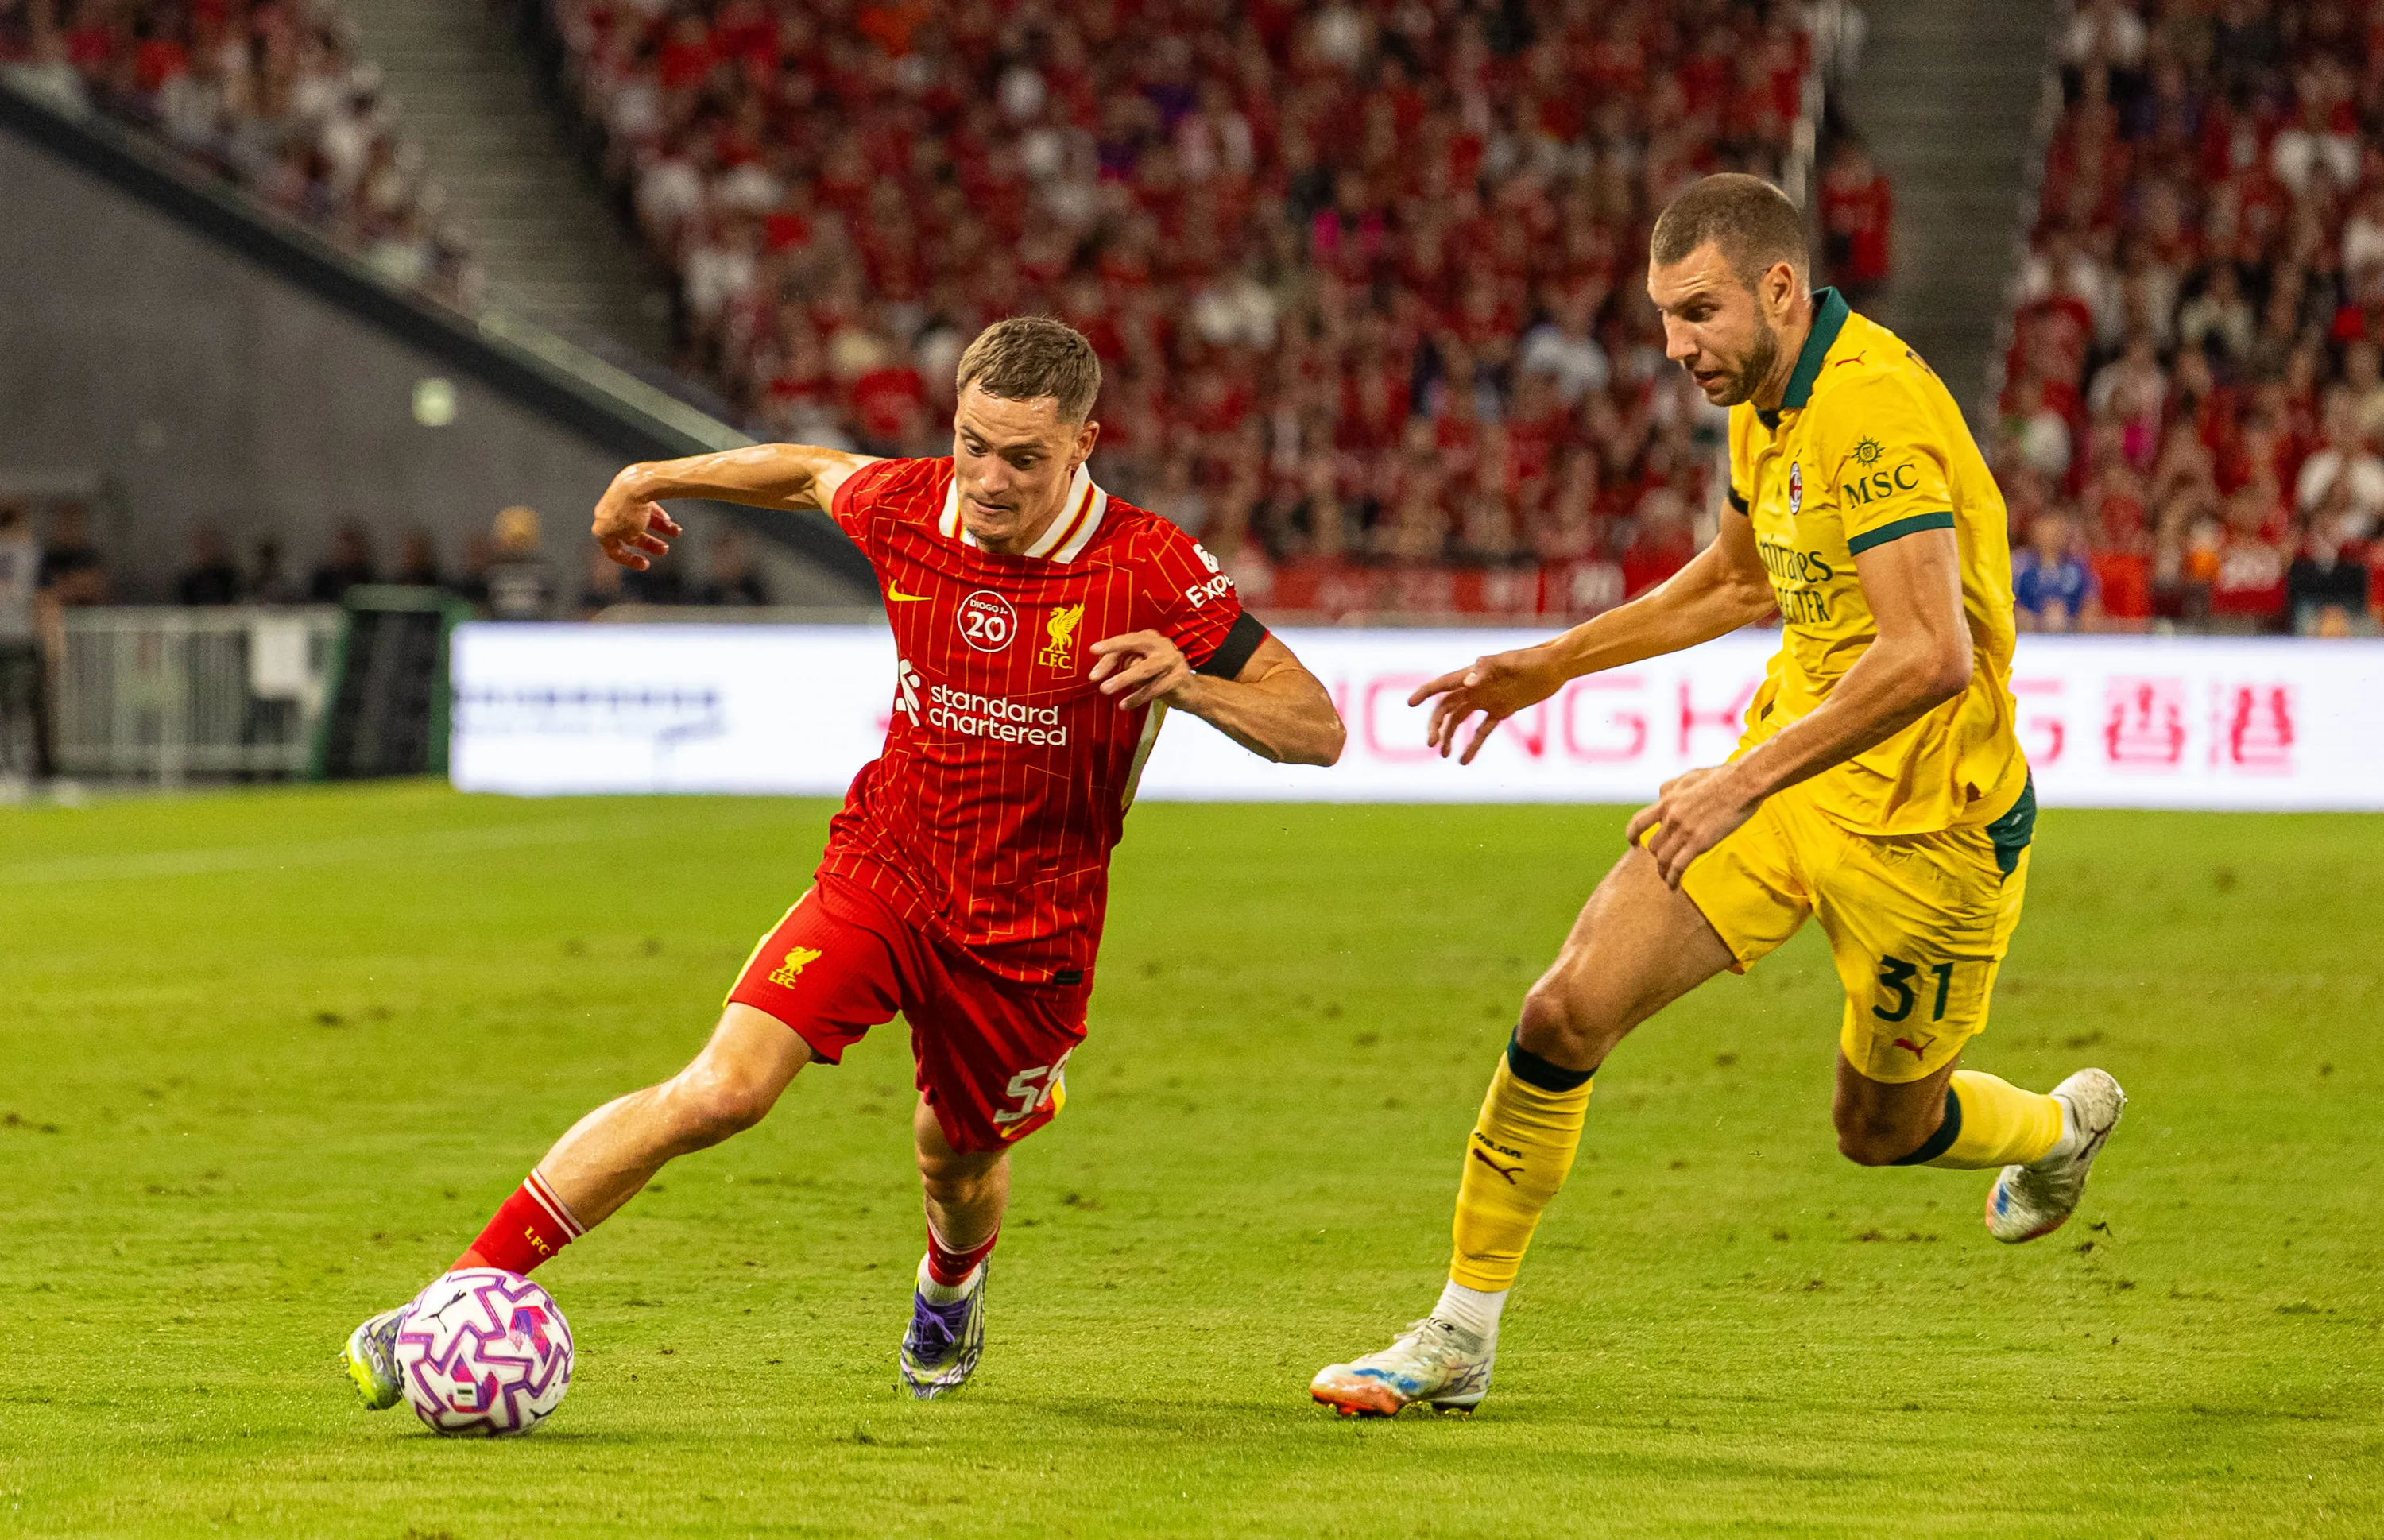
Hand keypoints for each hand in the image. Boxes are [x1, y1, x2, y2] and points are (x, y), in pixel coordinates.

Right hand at [592, 467, 682, 570]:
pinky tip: (670, 520)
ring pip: (640, 519)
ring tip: (676, 532)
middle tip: (665, 550)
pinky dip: (656, 514)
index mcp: (601, 528)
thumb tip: (632, 537)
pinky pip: (643, 506)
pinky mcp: (630, 490)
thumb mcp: (629, 535)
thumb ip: (629, 539)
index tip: (646, 565)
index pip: (612, 550)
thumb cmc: (630, 512)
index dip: (629, 560)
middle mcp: (607, 514)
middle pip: (630, 534)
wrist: (636, 484)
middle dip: (650, 543)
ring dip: (659, 528)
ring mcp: (618, 501)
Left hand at [1088, 630, 1192, 710]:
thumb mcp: (1141, 666)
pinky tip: (1125, 704)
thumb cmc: (1161, 676)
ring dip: (1122, 680)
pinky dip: (1138, 697)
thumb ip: (1125, 663)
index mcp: (1150, 638)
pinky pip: (1154, 688)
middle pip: (1134, 647)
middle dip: (1113, 658)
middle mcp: (1162, 645)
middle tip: (1094, 675)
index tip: (1093, 650)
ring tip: (1105, 689)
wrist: (1191, 691)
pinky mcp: (1179, 677)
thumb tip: (1100, 669)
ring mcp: (1172, 660)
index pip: (1127, 640)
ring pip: (1143, 669)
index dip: (1109, 646)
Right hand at [1406, 646, 1566, 762]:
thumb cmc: (1535, 659)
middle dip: (1436, 725)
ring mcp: (1487, 699)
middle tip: (1432, 743)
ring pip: (1459, 720)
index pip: (1443, 684)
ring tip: (1445, 755)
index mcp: (1474, 673)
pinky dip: (1473, 745)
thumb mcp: (1512, 662)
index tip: (1410, 704)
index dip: (1425, 692)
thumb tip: (1468, 681)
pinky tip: (1464, 761)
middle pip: (1447, 707)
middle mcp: (1476, 687)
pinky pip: (1482, 730)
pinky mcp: (1501, 711)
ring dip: (1449, 736)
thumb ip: (1489, 669)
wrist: (1556, 666)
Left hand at [1623, 765, 1762, 888]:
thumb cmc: (1720, 776)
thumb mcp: (1687, 777)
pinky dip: (1672, 878)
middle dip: (1656, 854)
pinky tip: (1672, 885)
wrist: (1742, 783)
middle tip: (1662, 861)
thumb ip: (1671, 788)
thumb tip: (1661, 796)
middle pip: (1653, 845)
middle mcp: (1671, 817)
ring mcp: (1684, 830)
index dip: (1632, 835)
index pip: (1639, 822)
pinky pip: (1678, 866)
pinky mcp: (1699, 842)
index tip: (1633, 843)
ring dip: (1662, 869)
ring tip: (1666, 877)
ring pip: (1663, 858)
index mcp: (1667, 800)